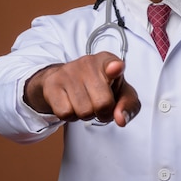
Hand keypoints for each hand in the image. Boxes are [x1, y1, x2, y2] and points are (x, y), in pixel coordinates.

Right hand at [23, 52, 139, 126]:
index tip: (116, 68)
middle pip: (103, 103)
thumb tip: (120, 120)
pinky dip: (71, 116)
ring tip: (86, 102)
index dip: (115, 68)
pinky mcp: (52, 84)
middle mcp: (88, 63)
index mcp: (108, 61)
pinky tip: (72, 104)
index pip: (113, 63)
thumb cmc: (102, 87)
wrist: (68, 81)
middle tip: (100, 104)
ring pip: (84, 111)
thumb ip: (129, 106)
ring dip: (87, 115)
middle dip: (103, 112)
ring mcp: (68, 72)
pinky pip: (65, 113)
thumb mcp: (122, 94)